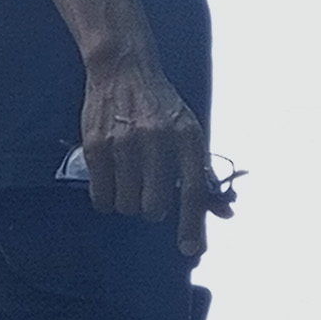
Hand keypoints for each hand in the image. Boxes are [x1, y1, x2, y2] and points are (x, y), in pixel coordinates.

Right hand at [78, 56, 211, 258]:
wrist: (125, 70)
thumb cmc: (163, 107)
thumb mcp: (191, 132)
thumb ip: (203, 173)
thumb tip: (224, 214)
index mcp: (188, 137)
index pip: (192, 190)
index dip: (193, 224)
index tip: (191, 250)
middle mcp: (158, 139)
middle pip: (155, 204)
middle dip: (152, 211)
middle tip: (150, 197)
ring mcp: (125, 141)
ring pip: (127, 203)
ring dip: (129, 204)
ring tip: (131, 184)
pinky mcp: (96, 144)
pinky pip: (102, 194)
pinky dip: (107, 199)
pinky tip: (111, 186)